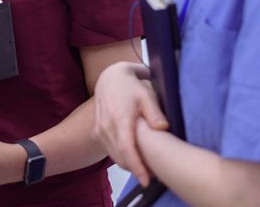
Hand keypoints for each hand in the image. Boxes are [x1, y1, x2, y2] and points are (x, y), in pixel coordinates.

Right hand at [93, 61, 167, 186]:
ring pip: (115, 156)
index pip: (127, 149)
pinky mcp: (97, 132)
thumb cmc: (130, 86)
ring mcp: (100, 130)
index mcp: (120, 118)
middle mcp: (106, 126)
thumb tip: (162, 128)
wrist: (109, 78)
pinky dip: (121, 157)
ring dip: (129, 165)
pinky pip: (110, 150)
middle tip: (154, 175)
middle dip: (136, 169)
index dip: (136, 167)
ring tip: (147, 168)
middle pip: (121, 157)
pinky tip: (134, 157)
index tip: (146, 180)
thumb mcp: (146, 94)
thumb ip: (154, 112)